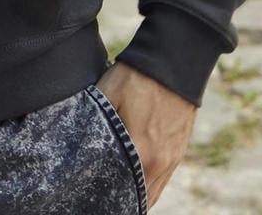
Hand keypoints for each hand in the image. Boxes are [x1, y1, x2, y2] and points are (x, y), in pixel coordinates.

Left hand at [96, 61, 196, 207]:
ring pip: (154, 192)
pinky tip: (138, 185)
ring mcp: (172, 158)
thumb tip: (82, 145)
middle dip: (122, 202)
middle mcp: (160, 162)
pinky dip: (150, 186)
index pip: (124, 192)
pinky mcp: (179, 149)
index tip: (94, 200)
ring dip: (137, 196)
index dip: (109, 200)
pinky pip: (164, 179)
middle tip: (103, 200)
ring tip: (118, 198)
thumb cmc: (136, 76)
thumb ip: (98, 123)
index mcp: (141, 152)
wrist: (174, 61)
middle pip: (140, 198)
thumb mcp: (108, 95)